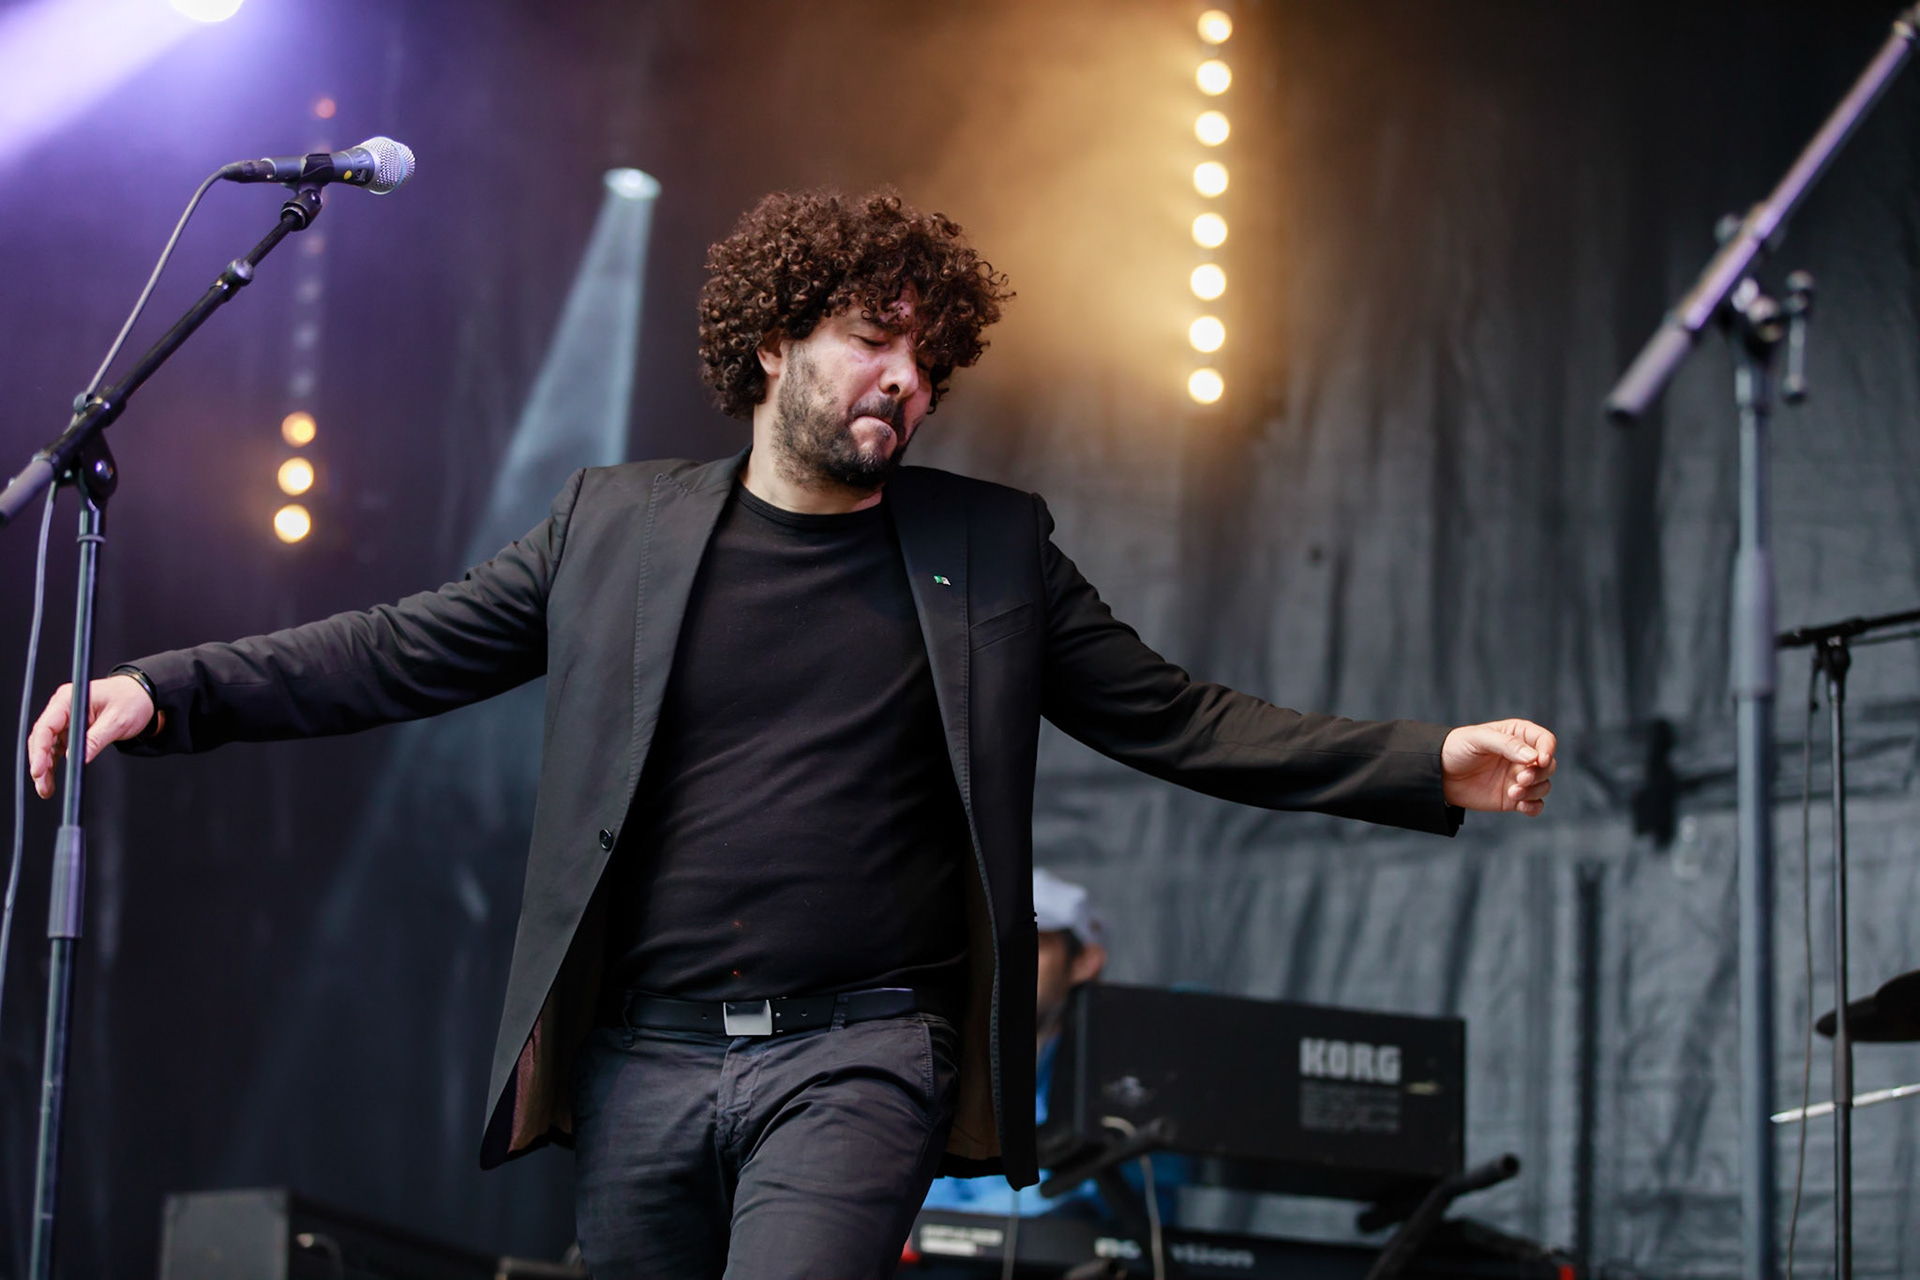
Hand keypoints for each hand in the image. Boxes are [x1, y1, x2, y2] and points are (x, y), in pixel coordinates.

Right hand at [26, 674, 156, 799]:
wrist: (142, 695)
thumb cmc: (132, 701)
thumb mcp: (117, 721)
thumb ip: (96, 739)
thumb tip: (79, 758)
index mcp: (69, 699)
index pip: (46, 726)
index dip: (40, 750)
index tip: (38, 770)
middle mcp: (63, 707)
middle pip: (42, 738)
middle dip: (39, 763)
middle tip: (42, 786)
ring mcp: (66, 719)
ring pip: (47, 746)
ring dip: (44, 767)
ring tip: (45, 789)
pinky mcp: (71, 729)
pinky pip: (57, 748)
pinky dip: (53, 763)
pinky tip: (50, 778)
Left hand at [1441, 718, 1556, 815]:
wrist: (1438, 774)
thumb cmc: (1456, 748)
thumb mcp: (1479, 739)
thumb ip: (1506, 745)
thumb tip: (1533, 758)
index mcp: (1517, 735)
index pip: (1545, 740)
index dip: (1548, 750)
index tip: (1540, 760)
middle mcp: (1522, 757)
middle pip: (1549, 765)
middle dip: (1539, 773)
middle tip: (1521, 779)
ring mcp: (1519, 778)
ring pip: (1544, 785)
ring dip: (1534, 791)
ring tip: (1513, 792)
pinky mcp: (1513, 798)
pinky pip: (1535, 805)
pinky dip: (1533, 807)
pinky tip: (1521, 806)